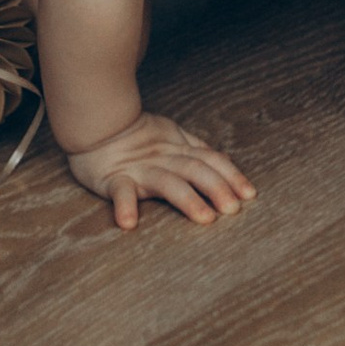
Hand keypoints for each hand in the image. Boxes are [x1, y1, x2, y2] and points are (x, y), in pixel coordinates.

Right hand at [63, 110, 253, 232]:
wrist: (94, 123)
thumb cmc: (135, 135)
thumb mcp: (171, 136)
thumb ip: (196, 148)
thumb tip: (226, 161)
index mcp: (177, 149)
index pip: (210, 159)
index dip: (231, 175)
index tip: (249, 194)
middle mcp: (163, 159)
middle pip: (195, 169)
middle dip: (217, 188)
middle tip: (233, 209)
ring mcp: (139, 169)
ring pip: (167, 182)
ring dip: (187, 199)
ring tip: (205, 218)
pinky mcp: (113, 178)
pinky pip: (119, 191)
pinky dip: (124, 205)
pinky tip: (129, 222)